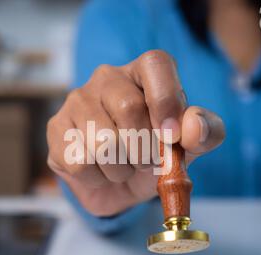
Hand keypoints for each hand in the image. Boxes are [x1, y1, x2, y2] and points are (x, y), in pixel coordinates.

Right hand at [47, 50, 224, 215]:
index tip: (171, 137)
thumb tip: (193, 127)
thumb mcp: (188, 147)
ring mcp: (77, 100)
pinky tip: (99, 171)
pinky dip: (98, 179)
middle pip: (129, 108)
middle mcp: (107, 78)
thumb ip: (204, 133)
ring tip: (122, 166)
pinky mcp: (56, 128)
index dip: (167, 101)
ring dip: (121, 170)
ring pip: (103, 143)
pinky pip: (80, 162)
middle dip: (145, 150)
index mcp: (143, 72)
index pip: (156, 65)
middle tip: (146, 161)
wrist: (120, 184)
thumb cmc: (155, 156)